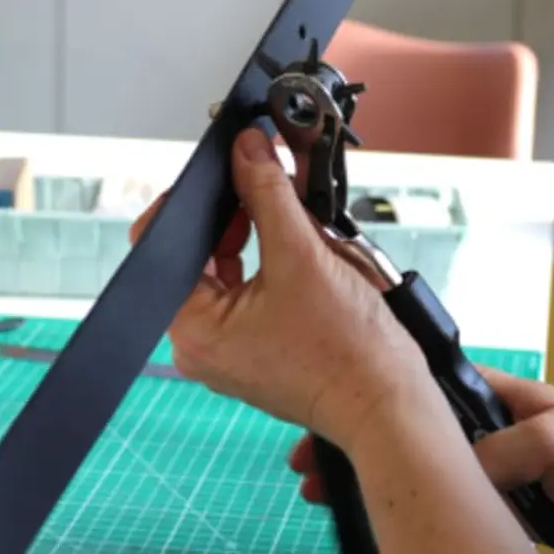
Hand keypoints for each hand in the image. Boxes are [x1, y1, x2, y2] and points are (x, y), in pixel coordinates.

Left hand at [130, 127, 429, 451]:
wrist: (390, 403)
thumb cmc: (348, 354)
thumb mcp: (302, 254)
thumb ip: (268, 192)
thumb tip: (249, 150)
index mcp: (192, 328)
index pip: (163, 243)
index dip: (191, 197)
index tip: (226, 170)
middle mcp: (203, 344)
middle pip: (201, 254)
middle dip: (239, 215)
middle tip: (271, 185)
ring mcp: (232, 350)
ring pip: (232, 272)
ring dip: (263, 238)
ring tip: (301, 229)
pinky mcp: (260, 351)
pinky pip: (255, 293)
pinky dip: (277, 266)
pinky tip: (309, 254)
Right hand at [286, 366, 553, 553]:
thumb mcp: (552, 443)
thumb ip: (497, 453)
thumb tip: (446, 476)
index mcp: (494, 397)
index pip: (420, 390)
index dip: (373, 399)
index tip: (329, 418)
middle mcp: (485, 429)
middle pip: (408, 434)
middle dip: (359, 445)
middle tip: (309, 465)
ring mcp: (491, 471)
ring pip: (423, 475)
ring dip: (379, 483)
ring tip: (326, 495)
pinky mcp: (500, 510)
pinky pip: (450, 511)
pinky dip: (416, 515)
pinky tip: (379, 522)